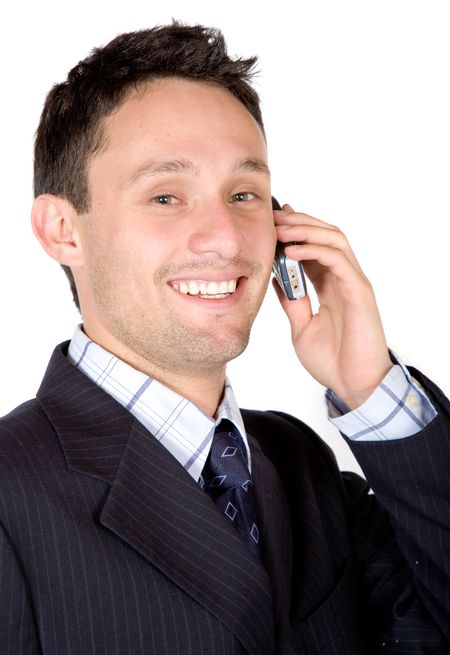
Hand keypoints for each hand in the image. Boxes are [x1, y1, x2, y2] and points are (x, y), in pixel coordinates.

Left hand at [273, 204, 392, 409]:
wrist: (355, 386)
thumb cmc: (333, 361)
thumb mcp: (301, 327)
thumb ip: (292, 302)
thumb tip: (275, 280)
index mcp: (330, 286)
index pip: (314, 247)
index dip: (296, 231)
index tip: (273, 221)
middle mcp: (344, 279)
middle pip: (326, 235)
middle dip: (299, 222)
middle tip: (273, 217)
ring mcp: (353, 283)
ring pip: (335, 239)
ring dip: (306, 229)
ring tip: (281, 228)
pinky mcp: (360, 292)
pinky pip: (338, 260)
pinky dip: (314, 250)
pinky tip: (291, 250)